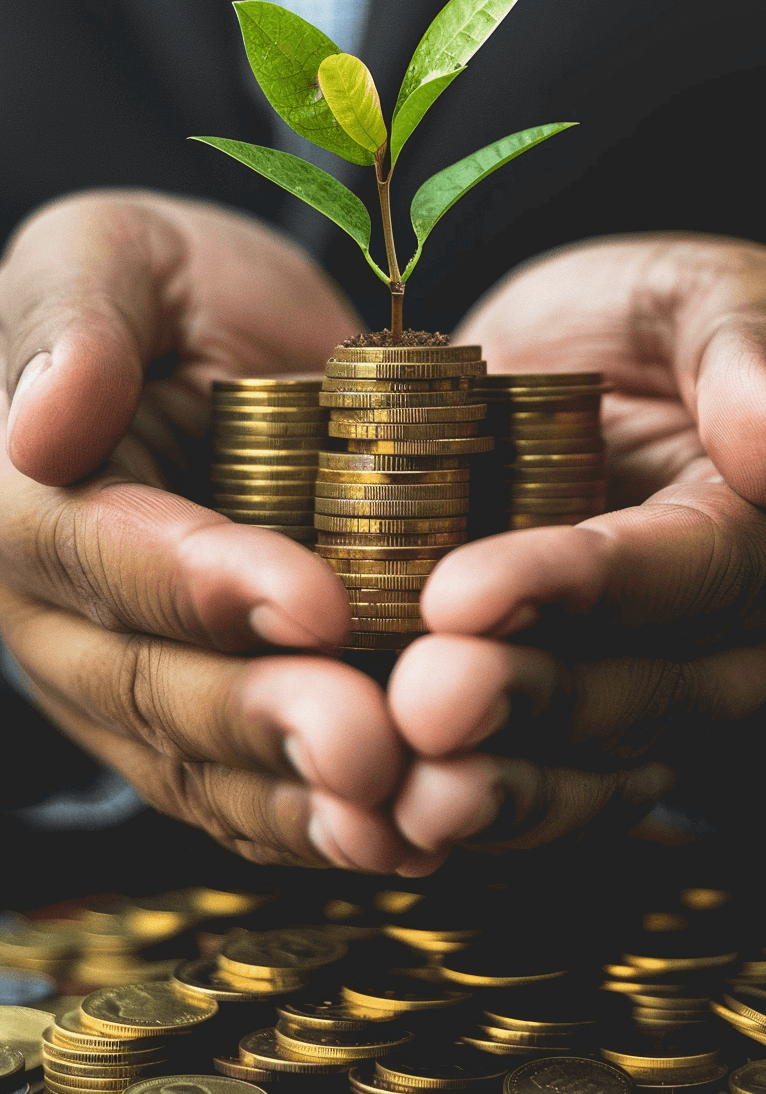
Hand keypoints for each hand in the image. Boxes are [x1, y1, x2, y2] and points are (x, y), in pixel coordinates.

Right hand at [0, 190, 437, 874]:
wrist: (210, 343)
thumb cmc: (156, 286)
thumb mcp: (109, 253)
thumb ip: (72, 321)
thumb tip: (40, 419)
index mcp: (22, 496)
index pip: (98, 552)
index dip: (199, 584)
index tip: (316, 602)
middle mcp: (59, 609)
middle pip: (147, 684)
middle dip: (264, 720)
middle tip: (373, 748)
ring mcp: (122, 674)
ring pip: (194, 763)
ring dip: (297, 801)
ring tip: (400, 821)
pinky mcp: (196, 707)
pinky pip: (241, 785)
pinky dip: (314, 820)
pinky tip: (401, 840)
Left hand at [387, 235, 765, 855]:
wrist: (601, 364)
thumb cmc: (664, 320)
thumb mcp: (707, 297)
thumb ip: (747, 352)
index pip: (684, 569)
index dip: (576, 585)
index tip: (459, 591)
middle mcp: (727, 637)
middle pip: (636, 687)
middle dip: (522, 701)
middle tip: (420, 705)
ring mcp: (662, 692)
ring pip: (594, 762)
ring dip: (500, 788)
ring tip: (408, 796)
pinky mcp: (592, 720)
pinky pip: (552, 782)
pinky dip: (483, 809)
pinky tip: (399, 821)